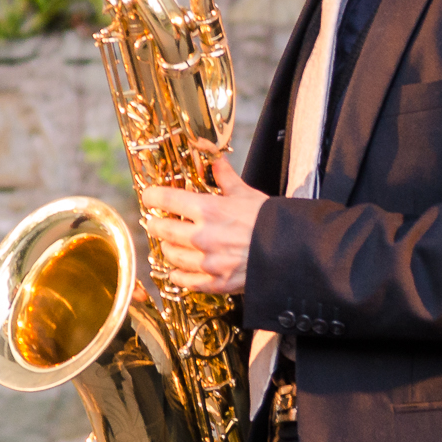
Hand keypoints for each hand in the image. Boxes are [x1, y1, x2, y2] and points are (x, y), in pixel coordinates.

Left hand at [140, 156, 268, 294]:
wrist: (293, 251)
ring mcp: (207, 262)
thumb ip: (225, 178)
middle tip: (156, 221)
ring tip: (169, 242)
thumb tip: (215, 159)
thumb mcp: (247, 193)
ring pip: (170, 255)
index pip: (166, 199)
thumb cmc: (271, 221)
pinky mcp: (215, 282)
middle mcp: (203, 236)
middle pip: (162, 229)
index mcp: (209, 209)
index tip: (149, 197)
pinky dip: (177, 275)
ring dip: (167, 247)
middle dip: (156, 223)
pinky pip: (185, 281)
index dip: (152, 196)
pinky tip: (178, 270)